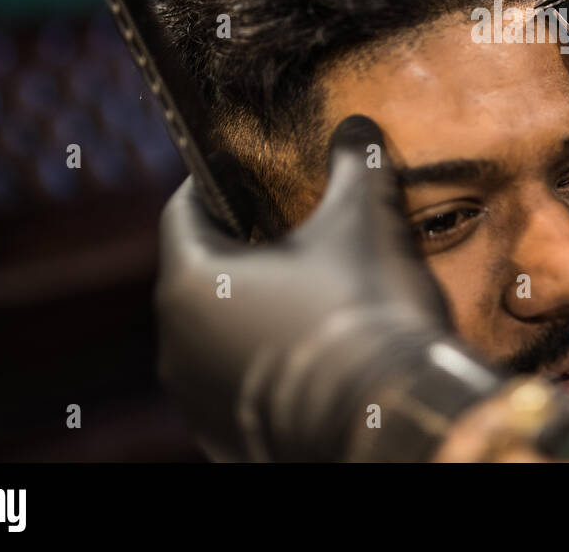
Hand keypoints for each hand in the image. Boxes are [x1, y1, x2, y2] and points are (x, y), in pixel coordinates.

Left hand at [156, 114, 495, 460]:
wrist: (392, 417)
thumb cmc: (366, 309)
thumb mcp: (366, 217)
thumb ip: (354, 163)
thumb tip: (355, 129)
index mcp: (192, 280)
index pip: (181, 212)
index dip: (211, 185)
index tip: (236, 171)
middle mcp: (176, 344)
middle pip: (199, 274)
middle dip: (238, 249)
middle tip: (284, 231)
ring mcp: (198, 398)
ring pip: (213, 334)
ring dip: (248, 310)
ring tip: (303, 295)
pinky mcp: (225, 439)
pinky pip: (235, 385)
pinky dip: (261, 363)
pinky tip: (307, 352)